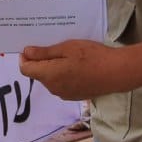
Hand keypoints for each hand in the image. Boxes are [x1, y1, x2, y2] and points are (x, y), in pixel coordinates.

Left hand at [18, 37, 141, 100]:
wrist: (116, 72)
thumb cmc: (91, 56)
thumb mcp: (66, 48)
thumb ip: (44, 53)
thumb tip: (26, 53)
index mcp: (49, 75)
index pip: (25, 69)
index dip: (25, 58)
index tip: (32, 46)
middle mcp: (53, 88)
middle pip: (37, 74)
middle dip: (40, 61)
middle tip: (51, 45)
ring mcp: (64, 94)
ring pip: (50, 79)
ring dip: (52, 67)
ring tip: (65, 53)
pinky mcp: (74, 95)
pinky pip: (61, 83)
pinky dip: (62, 74)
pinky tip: (74, 64)